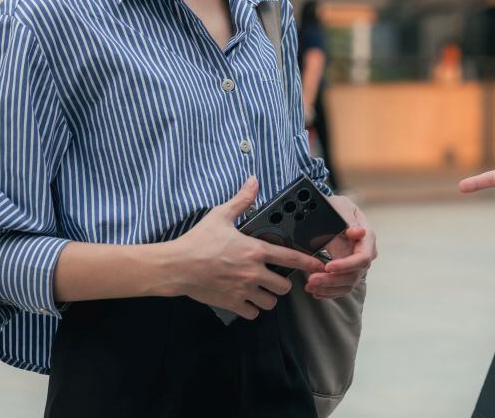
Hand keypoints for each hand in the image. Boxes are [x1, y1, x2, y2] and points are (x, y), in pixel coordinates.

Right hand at [164, 177, 325, 319]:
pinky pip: (252, 313)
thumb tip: (253, 180)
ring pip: (270, 303)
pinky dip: (252, 309)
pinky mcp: (231, 303)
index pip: (291, 258)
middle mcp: (253, 272)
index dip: (309, 262)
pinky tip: (246, 300)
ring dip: (268, 297)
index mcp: (255, 250)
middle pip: (284, 286)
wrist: (176, 266)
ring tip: (262, 290)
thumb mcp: (221, 215)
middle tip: (275, 278)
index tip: (318, 265)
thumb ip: (242, 200)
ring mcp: (243, 290)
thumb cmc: (198, 240)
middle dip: (283, 283)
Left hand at [305, 195, 376, 299]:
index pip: (362, 258)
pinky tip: (316, 292)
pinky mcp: (349, 272)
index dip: (346, 265)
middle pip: (354, 275)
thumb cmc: (338, 208)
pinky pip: (342, 287)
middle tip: (311, 279)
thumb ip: (349, 221)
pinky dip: (329, 292)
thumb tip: (358, 233)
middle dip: (332, 280)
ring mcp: (358, 266)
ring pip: (347, 284)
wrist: (334, 212)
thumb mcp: (341, 207)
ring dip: (328, 288)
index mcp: (367, 239)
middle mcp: (366, 255)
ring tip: (309, 286)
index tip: (328, 266)